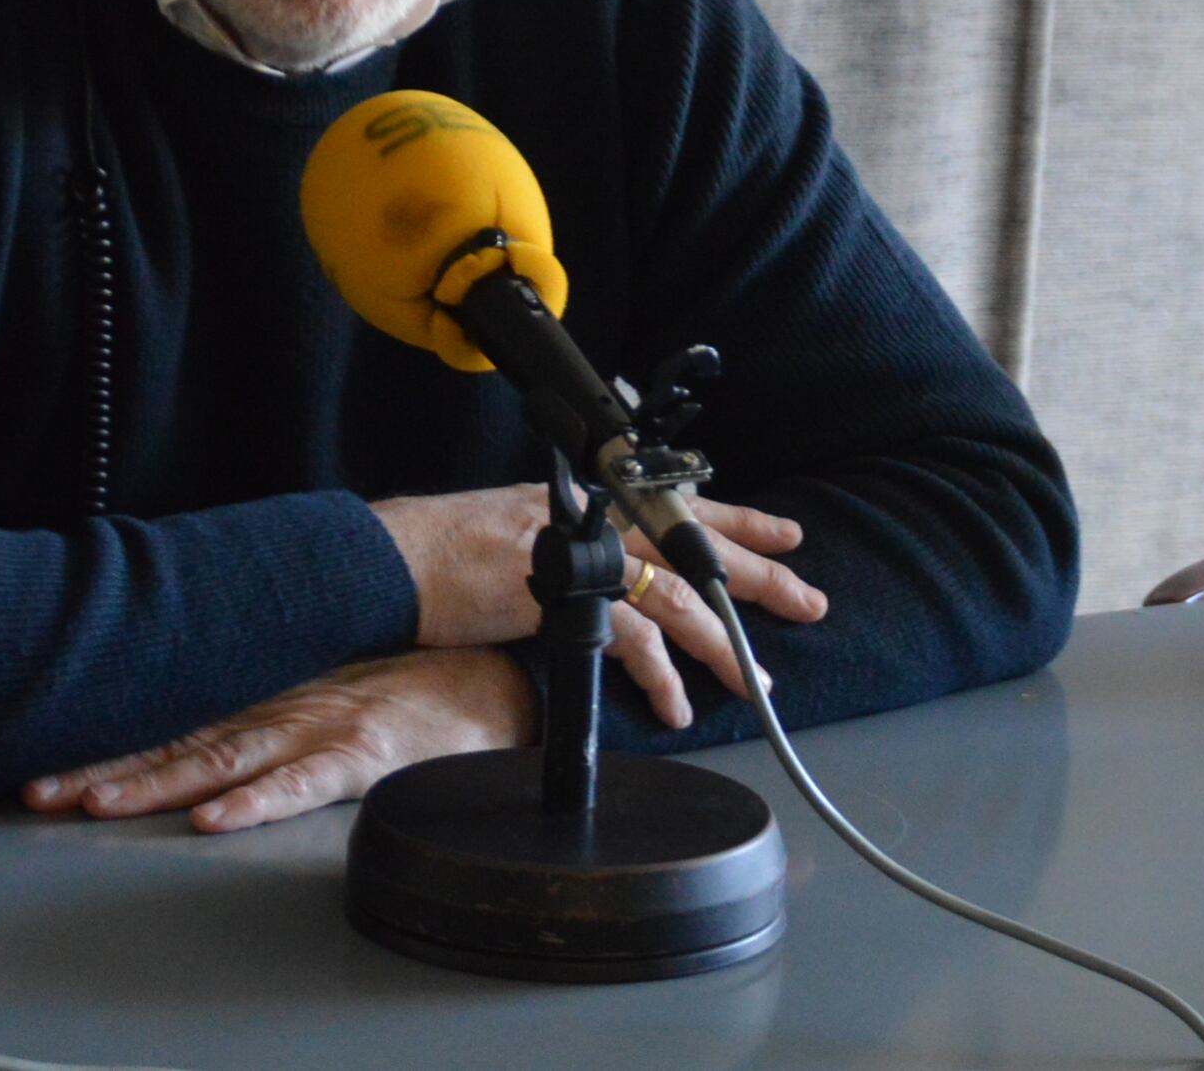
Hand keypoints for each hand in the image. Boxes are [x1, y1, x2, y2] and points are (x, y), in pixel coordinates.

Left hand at [20, 647, 536, 831]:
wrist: (499, 676)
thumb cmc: (414, 680)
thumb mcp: (327, 678)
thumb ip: (269, 695)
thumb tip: (199, 711)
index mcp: (271, 689)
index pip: (174, 713)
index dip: (107, 735)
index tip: (44, 752)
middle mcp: (283, 704)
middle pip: (179, 738)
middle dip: (105, 765)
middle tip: (39, 790)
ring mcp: (322, 726)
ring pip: (224, 760)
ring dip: (157, 783)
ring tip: (99, 805)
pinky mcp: (367, 754)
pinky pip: (306, 784)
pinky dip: (258, 801)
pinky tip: (218, 819)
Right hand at [368, 485, 826, 729]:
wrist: (392, 557)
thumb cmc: (442, 546)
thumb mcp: (521, 526)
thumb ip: (572, 541)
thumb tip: (609, 573)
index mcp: (591, 495)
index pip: (682, 498)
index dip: (741, 518)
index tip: (790, 536)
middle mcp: (596, 515)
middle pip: (698, 545)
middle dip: (760, 579)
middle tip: (811, 604)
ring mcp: (582, 553)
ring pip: (677, 598)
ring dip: (722, 646)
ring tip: (756, 684)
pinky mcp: (565, 595)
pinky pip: (630, 640)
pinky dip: (658, 677)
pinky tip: (675, 708)